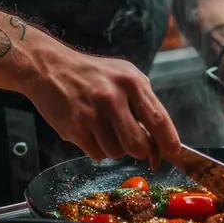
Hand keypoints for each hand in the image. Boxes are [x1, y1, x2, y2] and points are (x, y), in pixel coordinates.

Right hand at [23, 44, 180, 165]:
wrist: (50, 67)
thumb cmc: (92, 74)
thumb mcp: (124, 76)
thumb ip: (144, 102)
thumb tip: (161, 139)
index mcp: (131, 82)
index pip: (158, 119)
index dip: (169, 141)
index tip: (173, 153)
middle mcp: (113, 96)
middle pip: (139, 145)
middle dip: (140, 151)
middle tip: (135, 145)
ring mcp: (92, 113)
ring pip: (117, 153)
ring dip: (114, 148)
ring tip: (103, 128)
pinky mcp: (74, 127)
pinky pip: (96, 154)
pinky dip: (96, 148)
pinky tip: (88, 130)